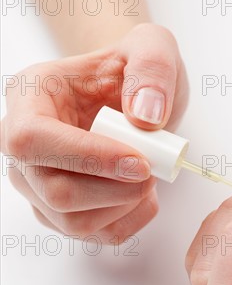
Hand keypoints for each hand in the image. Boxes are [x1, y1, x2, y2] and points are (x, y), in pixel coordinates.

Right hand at [1, 23, 188, 242]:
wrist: (131, 102)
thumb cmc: (131, 74)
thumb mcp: (152, 49)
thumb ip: (153, 69)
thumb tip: (145, 117)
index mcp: (30, 99)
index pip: (33, 140)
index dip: (86, 158)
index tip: (139, 162)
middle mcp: (25, 149)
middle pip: (54, 193)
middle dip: (114, 190)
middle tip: (152, 172)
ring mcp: (40, 186)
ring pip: (73, 223)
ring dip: (124, 207)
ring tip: (148, 178)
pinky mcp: (63, 213)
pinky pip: (96, 235)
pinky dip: (130, 221)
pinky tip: (143, 195)